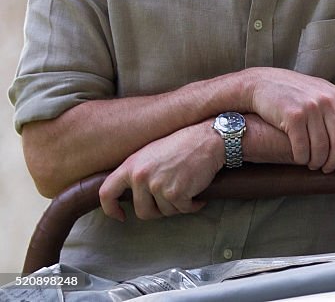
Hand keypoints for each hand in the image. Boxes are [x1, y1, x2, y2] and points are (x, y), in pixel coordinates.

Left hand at [99, 123, 220, 220]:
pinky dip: (193, 205)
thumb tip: (132, 193)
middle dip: (158, 211)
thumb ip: (137, 172)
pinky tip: (198, 194)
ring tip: (187, 189)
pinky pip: (183, 210)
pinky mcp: (176, 193)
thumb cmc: (183, 143)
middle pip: (142, 211)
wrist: (208, 138)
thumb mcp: (150, 153)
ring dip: (178, 205)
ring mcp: (158, 185)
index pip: (107, 193)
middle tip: (171, 200)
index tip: (120, 216)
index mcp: (131, 166)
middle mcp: (141, 177)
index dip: (110, 209)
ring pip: (166, 212)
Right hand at [244, 68, 334, 171]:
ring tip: (313, 164)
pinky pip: (302, 148)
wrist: (262, 83)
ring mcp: (311, 108)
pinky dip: (301, 158)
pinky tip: (299, 157)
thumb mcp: (326, 87)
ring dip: (316, 162)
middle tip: (328, 168)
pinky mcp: (293, 117)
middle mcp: (328, 101)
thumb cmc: (297, 89)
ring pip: (321, 148)